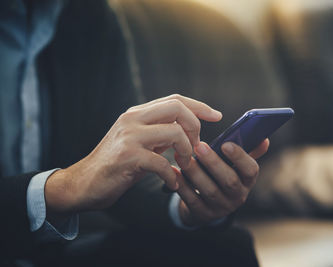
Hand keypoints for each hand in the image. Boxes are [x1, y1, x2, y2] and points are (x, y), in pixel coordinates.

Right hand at [44, 94, 221, 213]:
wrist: (85, 183)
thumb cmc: (117, 165)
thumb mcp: (140, 143)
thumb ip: (160, 134)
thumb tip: (187, 131)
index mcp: (137, 114)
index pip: (175, 99)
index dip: (199, 106)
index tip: (217, 115)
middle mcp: (132, 119)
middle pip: (177, 108)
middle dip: (195, 126)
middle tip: (196, 147)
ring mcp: (129, 136)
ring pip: (174, 133)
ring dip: (186, 152)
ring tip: (184, 165)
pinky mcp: (127, 157)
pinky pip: (162, 163)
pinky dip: (172, 176)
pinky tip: (172, 183)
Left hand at [175, 139, 268, 225]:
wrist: (207, 205)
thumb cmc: (222, 175)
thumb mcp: (236, 166)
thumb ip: (248, 150)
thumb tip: (264, 138)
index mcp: (247, 181)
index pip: (251, 170)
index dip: (240, 157)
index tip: (226, 143)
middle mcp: (238, 196)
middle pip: (229, 181)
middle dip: (214, 163)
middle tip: (199, 146)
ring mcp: (221, 208)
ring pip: (209, 190)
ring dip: (195, 172)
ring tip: (181, 156)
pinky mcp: (203, 214)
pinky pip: (192, 199)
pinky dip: (182, 184)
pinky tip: (174, 170)